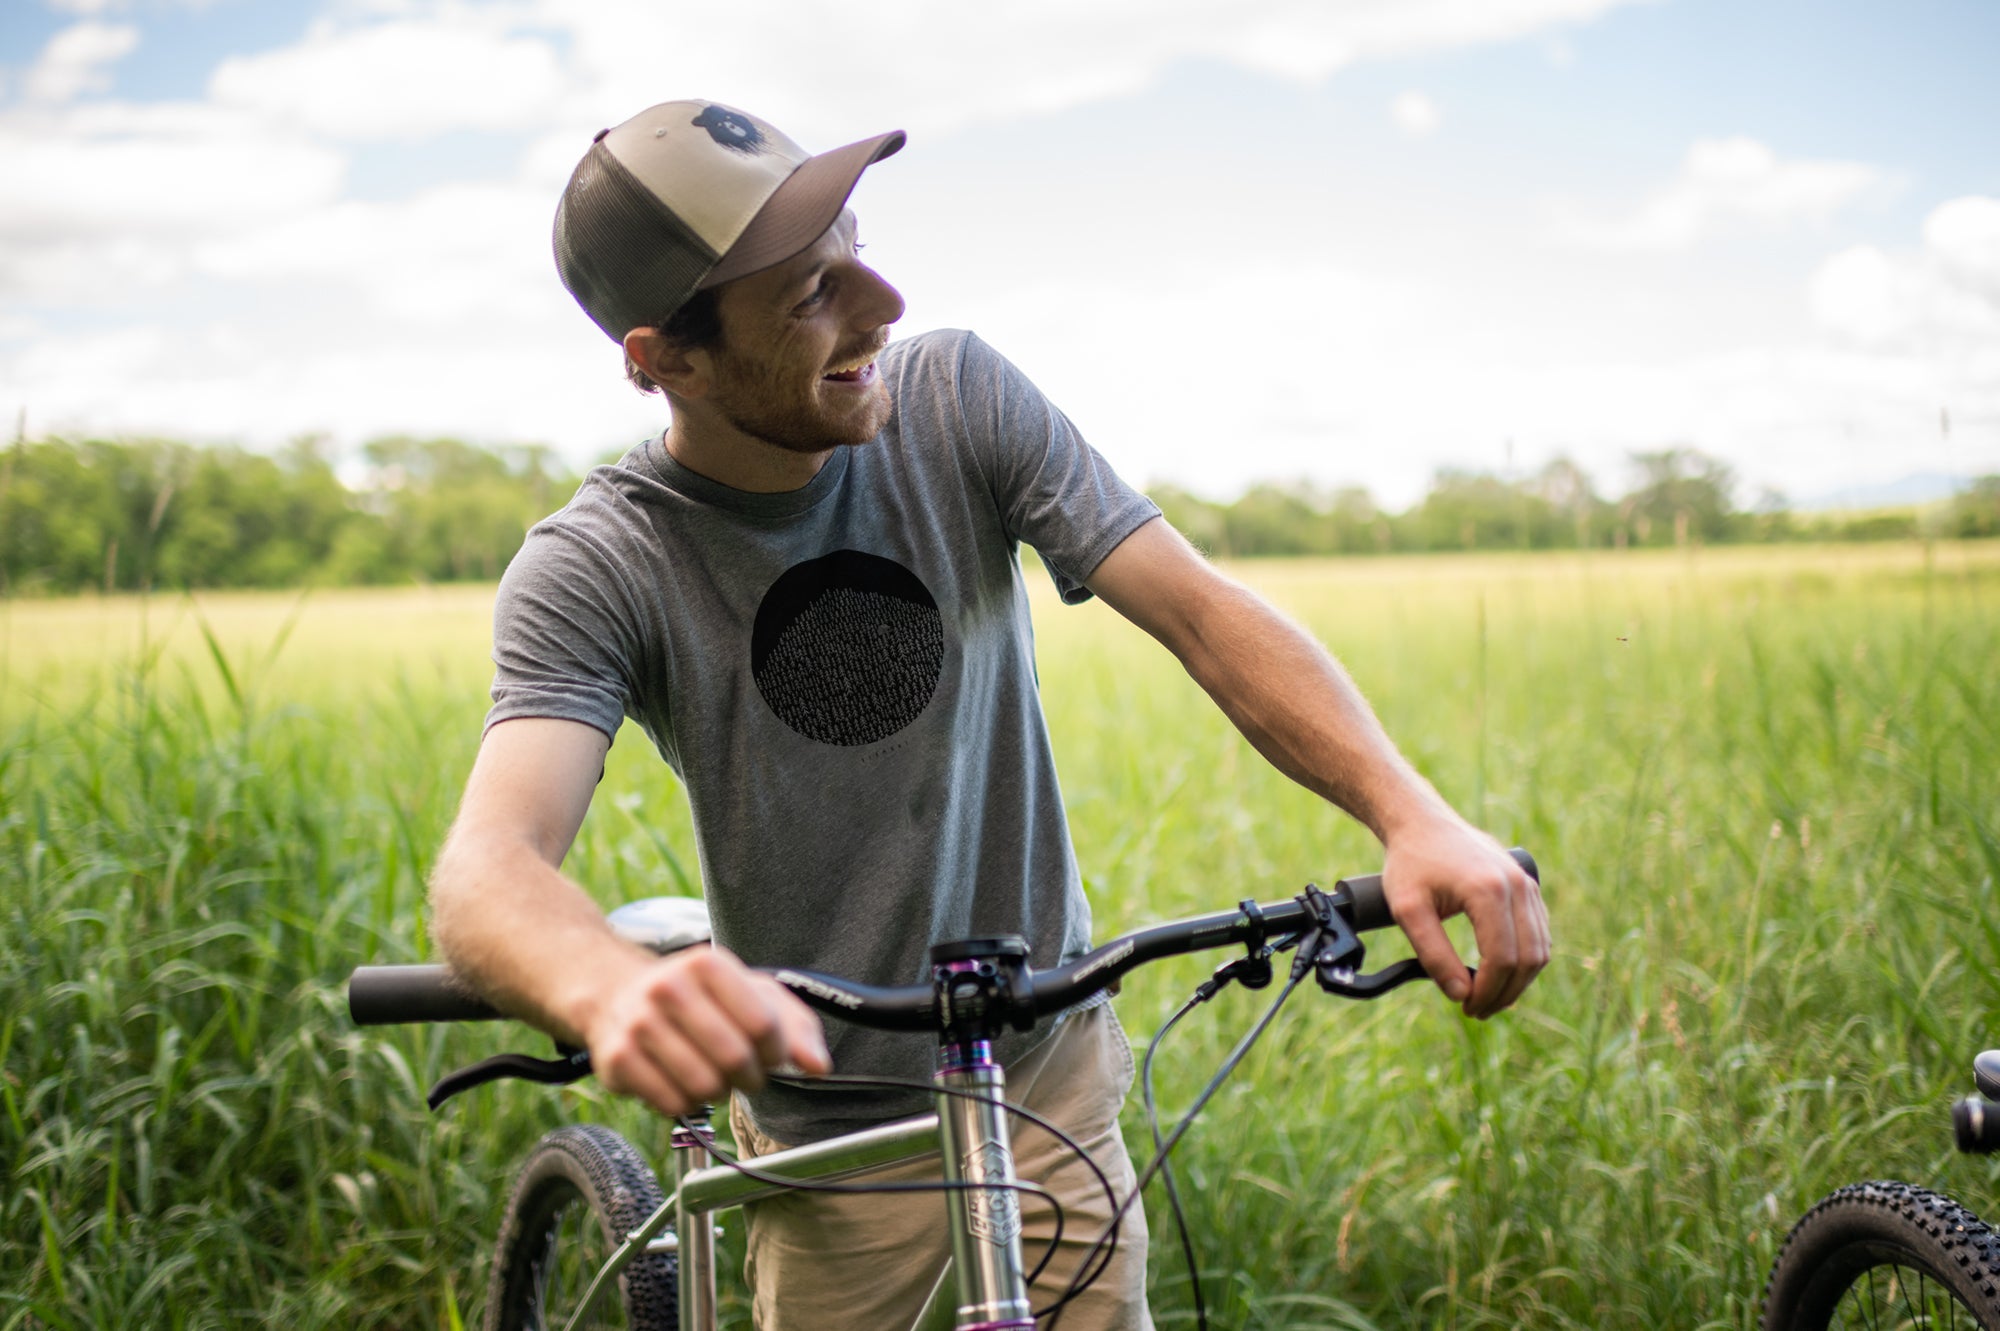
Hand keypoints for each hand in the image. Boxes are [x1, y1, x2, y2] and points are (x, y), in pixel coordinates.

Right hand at [582, 946, 832, 1116]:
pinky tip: (682, 1082)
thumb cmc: (697, 996)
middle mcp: (669, 988)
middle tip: (745, 1073)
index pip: (763, 1024)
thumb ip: (794, 1025)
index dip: (776, 1052)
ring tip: (712, 1074)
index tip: (772, 1056)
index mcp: (708, 964)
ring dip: (718, 1091)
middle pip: (735, 1058)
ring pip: (704, 1086)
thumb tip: (818, 1066)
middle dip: (750, 1076)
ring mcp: (639, 1024)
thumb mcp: (751, 993)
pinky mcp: (617, 1060)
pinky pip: (672, 1104)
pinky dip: (687, 1103)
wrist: (617, 994)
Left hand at [1379, 819, 1548, 1018]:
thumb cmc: (1410, 863)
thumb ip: (1432, 955)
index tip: (1466, 1007)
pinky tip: (1500, 973)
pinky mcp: (1528, 885)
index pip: (1501, 959)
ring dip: (1518, 981)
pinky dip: (1525, 960)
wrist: (1422, 822)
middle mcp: (1517, 885)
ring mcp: (1527, 884)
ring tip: (1488, 997)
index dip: (1486, 992)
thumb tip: (1460, 994)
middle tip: (1476, 1010)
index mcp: (1488, 890)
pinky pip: (1539, 933)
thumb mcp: (1408, 911)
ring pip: (1540, 949)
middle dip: (1505, 993)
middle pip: (1528, 959)